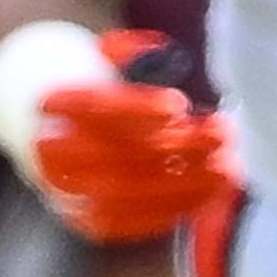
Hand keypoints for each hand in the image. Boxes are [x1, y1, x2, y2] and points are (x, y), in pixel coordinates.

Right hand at [26, 34, 236, 246]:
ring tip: (227, 164)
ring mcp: (65, 192)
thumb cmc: (101, 82)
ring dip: (182, 182)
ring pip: (124, 194)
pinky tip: (209, 192)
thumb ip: (134, 53)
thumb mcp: (113, 54)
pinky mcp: (86, 221)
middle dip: (176, 146)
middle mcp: (50, 153)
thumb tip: (161, 57)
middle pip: (115, 154)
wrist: (65, 126)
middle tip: (221, 131)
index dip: (137, 108)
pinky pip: (128, 223)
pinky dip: (172, 209)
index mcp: (51, 102)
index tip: (178, 104)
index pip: (92, 108)